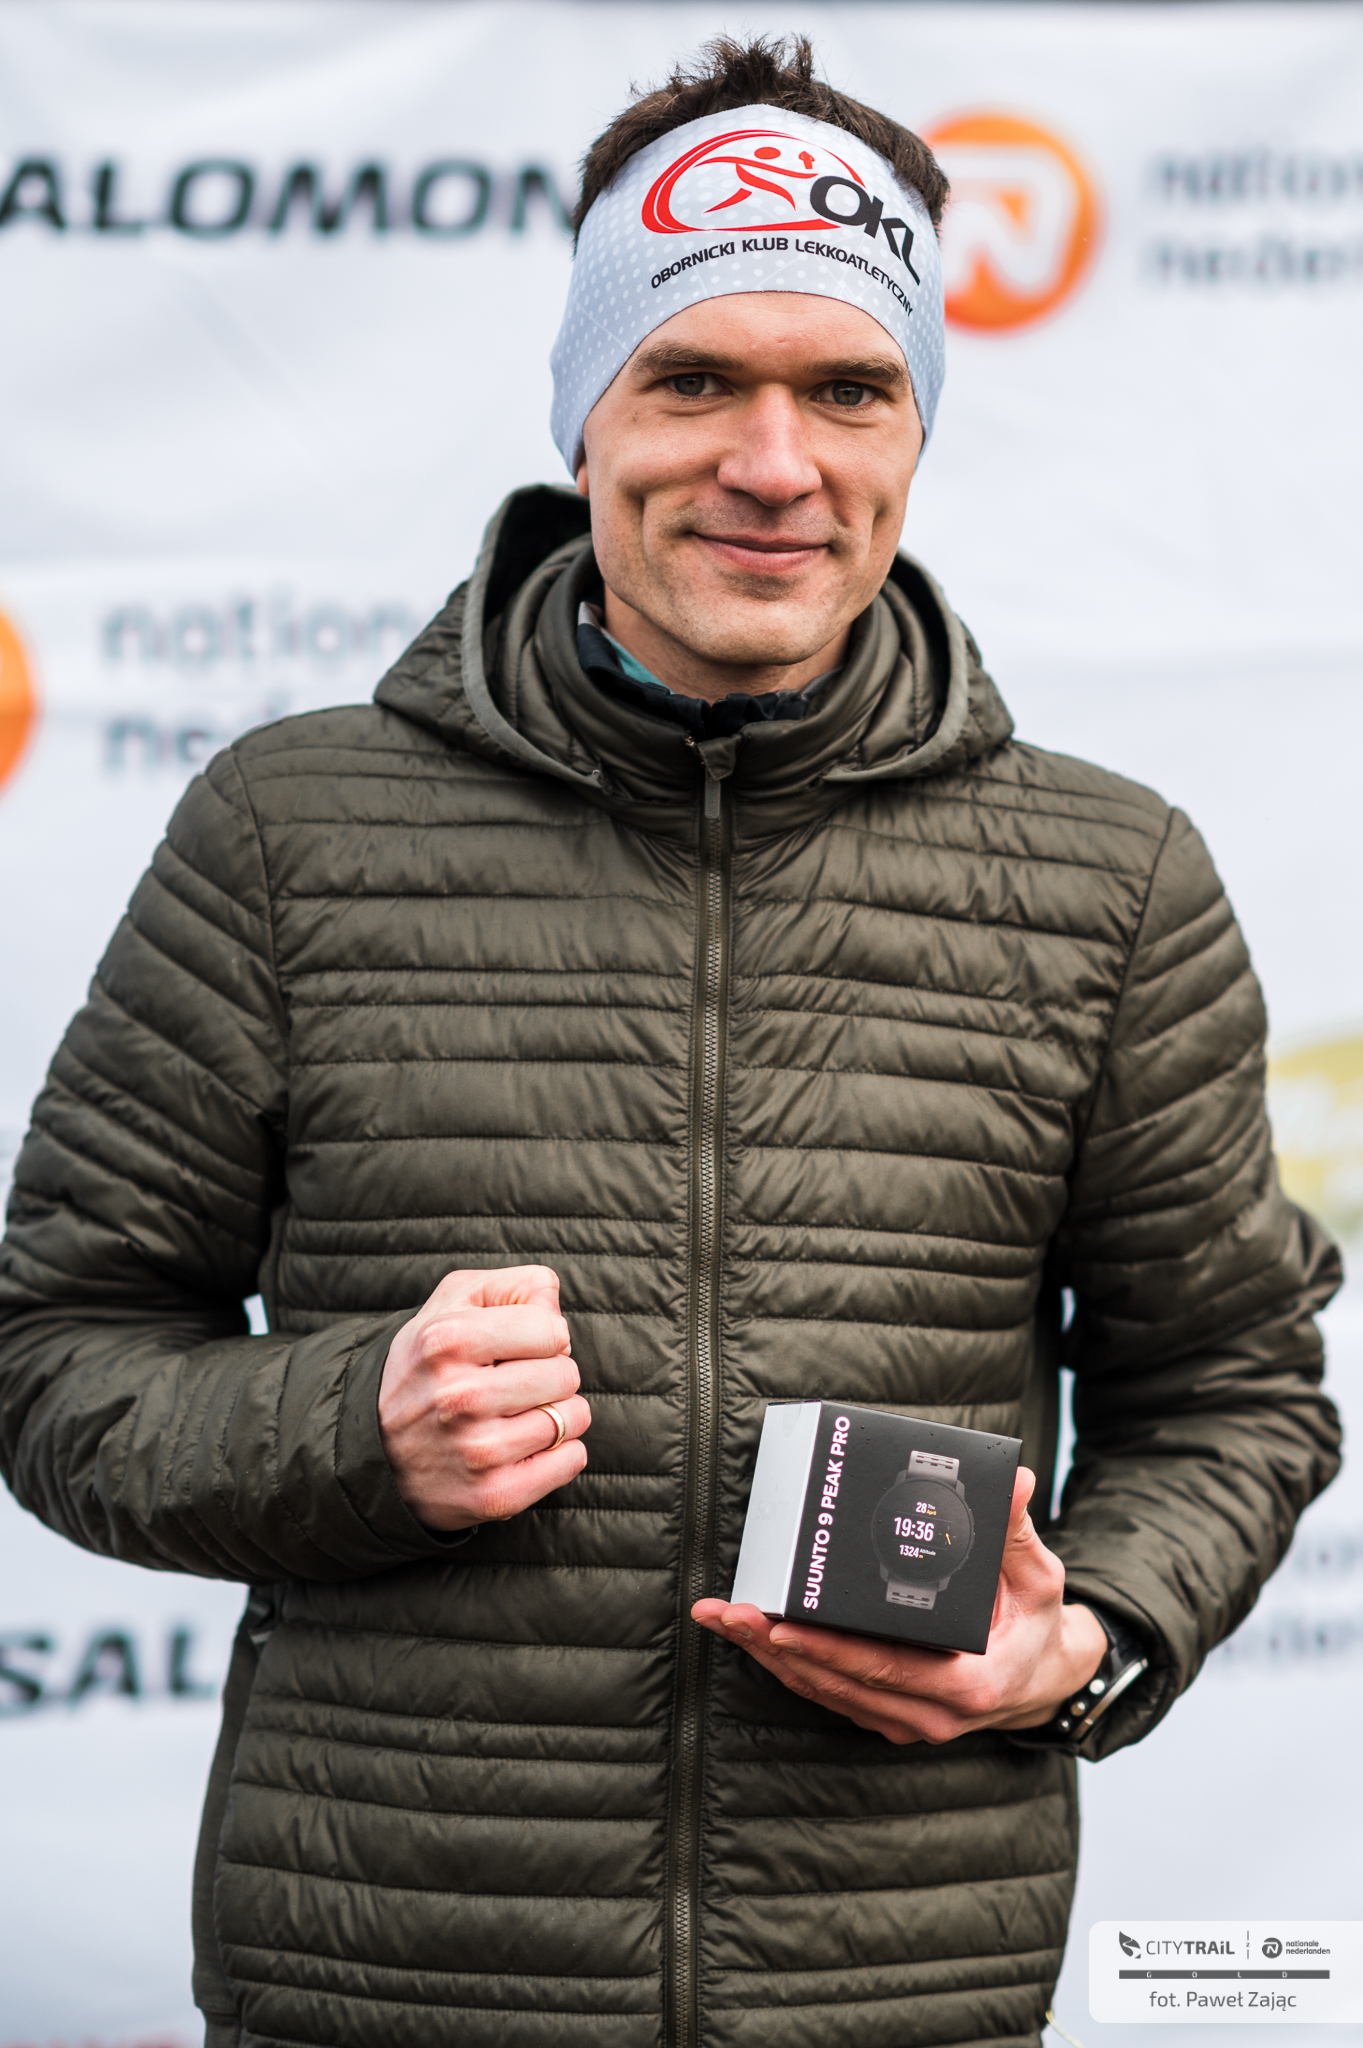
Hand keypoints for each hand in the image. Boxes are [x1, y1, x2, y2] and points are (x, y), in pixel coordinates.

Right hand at [378, 1265, 589, 1530]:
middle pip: (566, 1374)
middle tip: (516, 1385)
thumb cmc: (428, 1367)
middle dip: (552, 1375)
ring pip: (573, 1417)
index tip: (518, 1350)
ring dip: (558, 1414)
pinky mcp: (493, 1495)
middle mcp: (460, 1396)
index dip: (543, 1337)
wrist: (375, 1451)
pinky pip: (571, 1461)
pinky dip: (563, 1453)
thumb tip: (554, 1305)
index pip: (552, 1329)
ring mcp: (477, 1451)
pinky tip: (528, 1446)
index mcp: (448, 1340)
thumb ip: (511, 1286)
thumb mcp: (451, 1304)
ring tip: (519, 1415)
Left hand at [692, 1467, 1106, 1743]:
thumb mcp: (1037, 1576)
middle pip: (837, 1681)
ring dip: (768, 1657)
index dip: (826, 1649)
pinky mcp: (889, 1716)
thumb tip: (1013, 1479)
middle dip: (774, 1646)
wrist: (1046, 1679)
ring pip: (824, 1691)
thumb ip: (1014, 1530)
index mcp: (968, 1684)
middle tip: (726, 1612)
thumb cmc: (1036, 1623)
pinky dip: (788, 1667)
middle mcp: (932, 1714)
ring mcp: (907, 1721)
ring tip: (722, 1620)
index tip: (779, 1624)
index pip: (882, 1667)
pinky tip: (752, 1638)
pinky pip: (830, 1694)